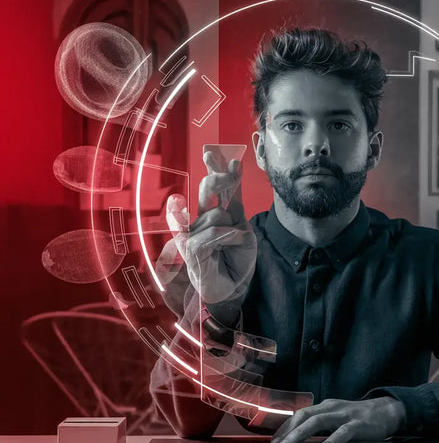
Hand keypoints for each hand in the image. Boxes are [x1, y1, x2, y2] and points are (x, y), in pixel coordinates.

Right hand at [157, 152, 256, 304]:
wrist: (235, 290)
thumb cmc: (237, 262)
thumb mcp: (243, 227)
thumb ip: (235, 201)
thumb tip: (234, 166)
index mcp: (213, 216)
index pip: (212, 188)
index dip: (214, 168)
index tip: (213, 152)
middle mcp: (199, 222)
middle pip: (206, 190)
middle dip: (219, 178)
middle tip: (229, 176)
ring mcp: (192, 234)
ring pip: (214, 214)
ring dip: (231, 228)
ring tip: (233, 245)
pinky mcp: (190, 249)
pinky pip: (210, 232)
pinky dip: (226, 236)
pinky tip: (230, 243)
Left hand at [270, 397, 406, 442]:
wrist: (385, 410)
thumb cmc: (357, 417)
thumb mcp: (335, 417)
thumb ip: (320, 425)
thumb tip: (298, 438)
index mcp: (324, 407)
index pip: (299, 414)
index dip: (285, 427)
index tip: (273, 440)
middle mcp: (331, 408)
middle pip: (304, 415)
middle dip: (288, 430)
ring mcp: (344, 415)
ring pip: (318, 422)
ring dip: (301, 434)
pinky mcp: (358, 424)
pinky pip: (343, 432)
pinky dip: (332, 440)